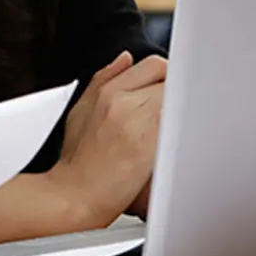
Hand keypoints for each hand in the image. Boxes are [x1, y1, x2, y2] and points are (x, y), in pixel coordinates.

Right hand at [53, 51, 166, 223]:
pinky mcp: (153, 145)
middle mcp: (123, 102)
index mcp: (107, 92)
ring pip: (178, 99)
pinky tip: (174, 140)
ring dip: (179, 109)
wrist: (74, 196)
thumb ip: (103, 79)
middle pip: (170, 78)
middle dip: (174, 91)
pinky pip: (179, 124)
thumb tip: (125, 59)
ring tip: (170, 126)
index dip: (164, 76)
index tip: (164, 90)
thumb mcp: (80, 110)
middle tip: (169, 109)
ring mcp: (139, 123)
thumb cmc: (76, 161)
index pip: (153, 64)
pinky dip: (181, 128)